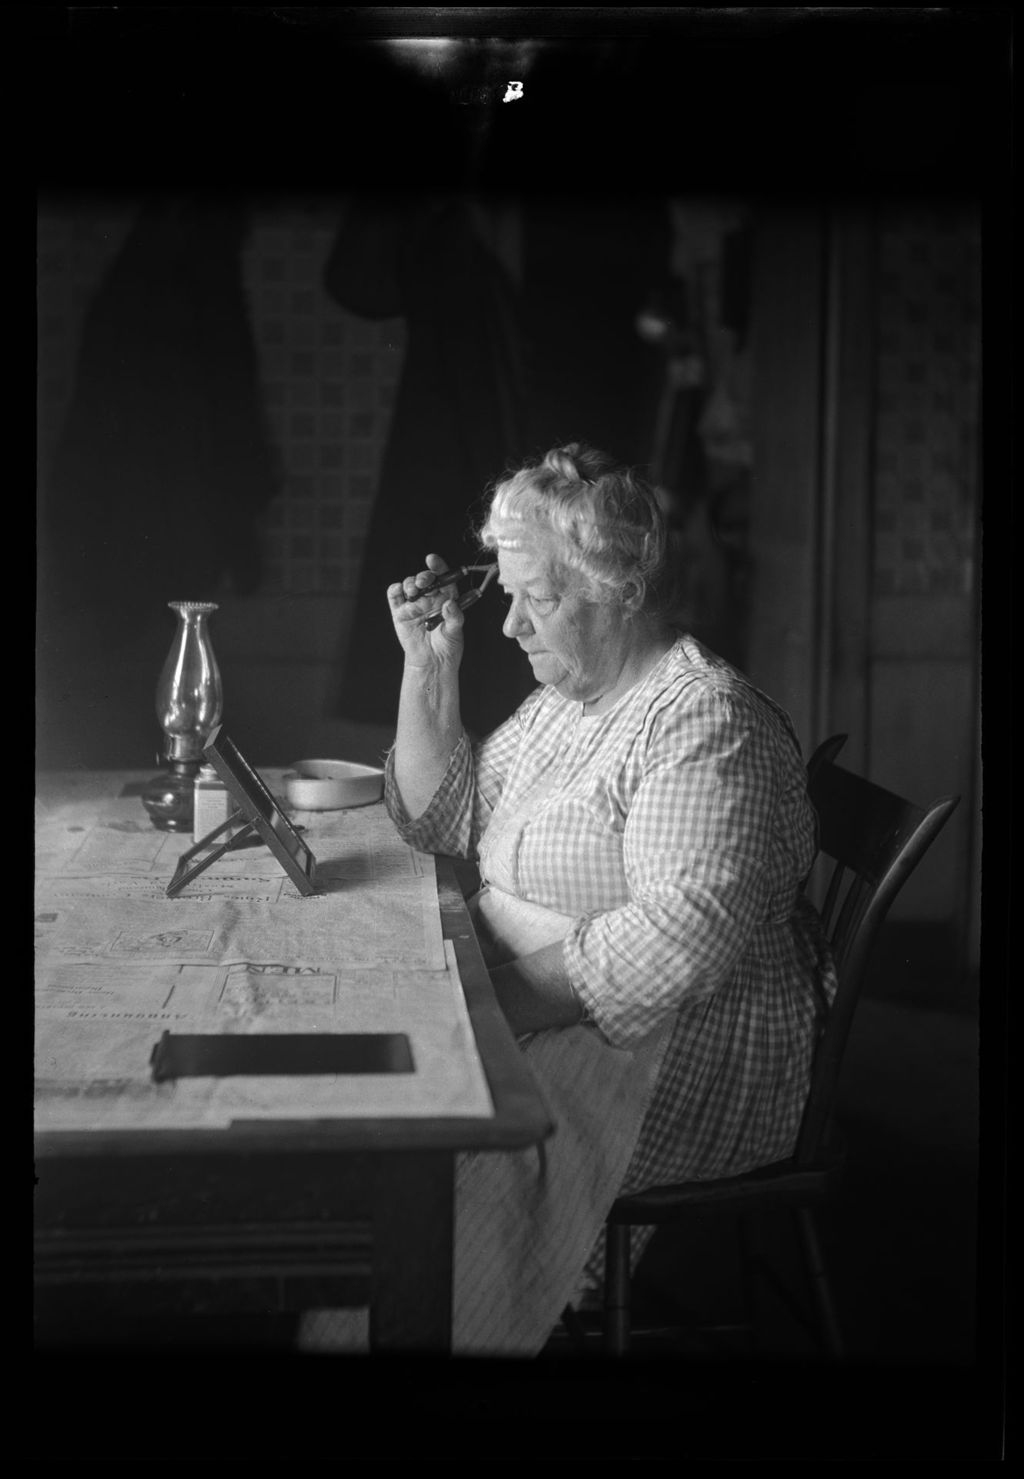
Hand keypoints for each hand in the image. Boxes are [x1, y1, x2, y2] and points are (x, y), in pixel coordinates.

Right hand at [387, 553, 465, 668]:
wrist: (432, 662)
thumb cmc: (448, 646)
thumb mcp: (455, 632)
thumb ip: (455, 617)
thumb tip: (449, 603)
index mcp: (447, 597)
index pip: (443, 576)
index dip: (438, 566)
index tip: (432, 560)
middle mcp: (430, 597)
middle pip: (425, 578)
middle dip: (423, 576)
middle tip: (424, 581)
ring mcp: (414, 603)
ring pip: (410, 584)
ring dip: (411, 583)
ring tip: (414, 590)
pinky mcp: (400, 611)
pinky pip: (394, 594)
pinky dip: (395, 590)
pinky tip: (400, 591)